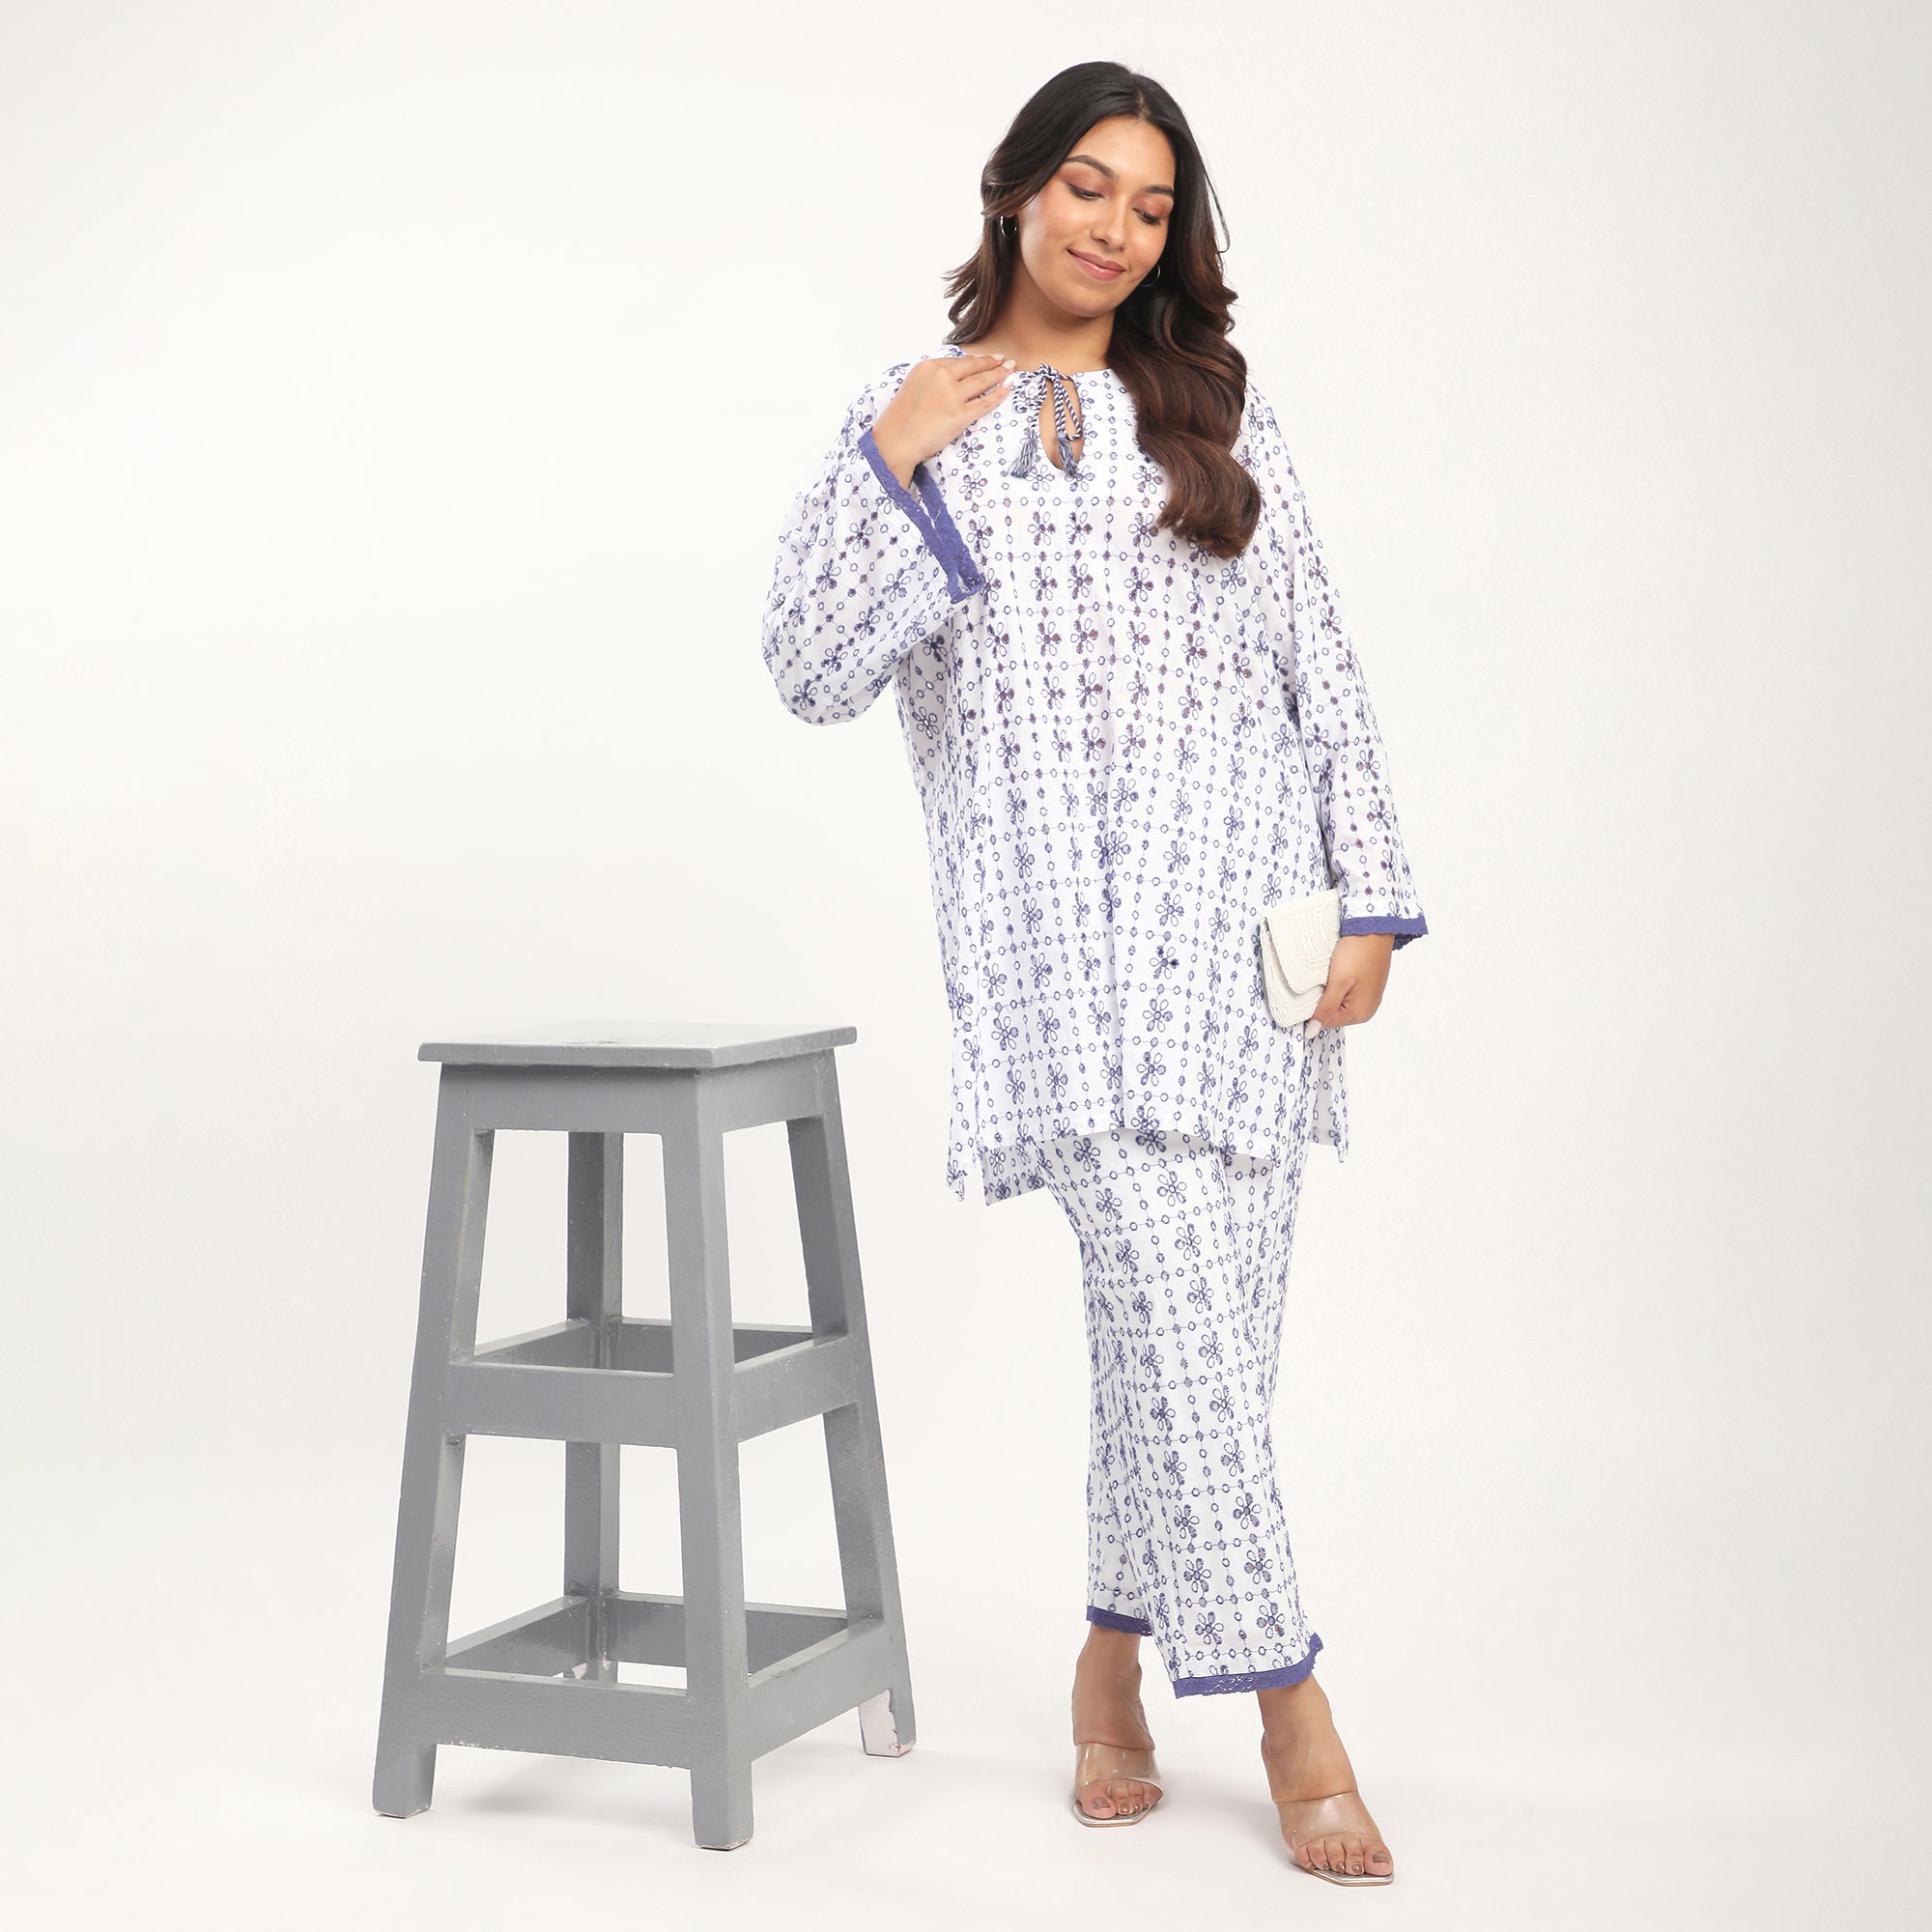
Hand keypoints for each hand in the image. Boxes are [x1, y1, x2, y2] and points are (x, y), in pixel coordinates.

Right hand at [869, 352, 1014, 487]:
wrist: (896, 440)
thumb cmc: (900, 419)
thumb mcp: (913, 386)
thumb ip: (932, 379)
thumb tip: (951, 378)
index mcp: (928, 367)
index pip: (959, 361)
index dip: (976, 359)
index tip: (987, 358)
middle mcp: (942, 377)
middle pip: (974, 367)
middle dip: (992, 362)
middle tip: (1005, 360)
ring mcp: (952, 396)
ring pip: (982, 381)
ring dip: (999, 374)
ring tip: (1010, 370)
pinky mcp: (960, 415)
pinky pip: (985, 402)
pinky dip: (999, 394)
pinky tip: (1008, 387)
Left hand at [1306, 934, 1394, 1033]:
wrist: (1373, 928)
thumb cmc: (1358, 953)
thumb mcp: (1338, 983)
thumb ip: (1325, 1009)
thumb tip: (1311, 1032)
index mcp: (1359, 1013)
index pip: (1325, 1022)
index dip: (1312, 1010)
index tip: (1306, 993)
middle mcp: (1366, 1010)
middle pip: (1333, 1015)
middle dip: (1323, 1001)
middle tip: (1319, 981)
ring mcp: (1369, 998)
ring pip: (1339, 1004)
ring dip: (1330, 993)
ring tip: (1329, 976)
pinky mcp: (1368, 987)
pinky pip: (1347, 994)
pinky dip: (1338, 987)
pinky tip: (1336, 974)